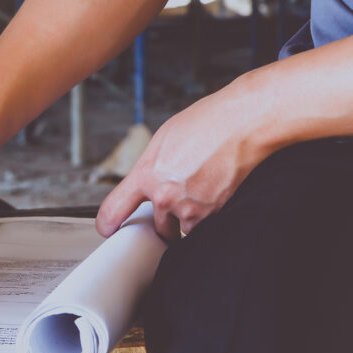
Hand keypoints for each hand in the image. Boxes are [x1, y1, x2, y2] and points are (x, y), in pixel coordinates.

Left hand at [96, 82, 270, 239]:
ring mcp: (191, 208)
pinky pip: (205, 227)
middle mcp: (165, 197)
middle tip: (176, 202)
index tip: (108, 229)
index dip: (107, 224)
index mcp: (146, 175)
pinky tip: (215, 193)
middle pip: (154, 228)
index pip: (112, 211)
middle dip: (162, 221)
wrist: (246, 123)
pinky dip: (208, 217)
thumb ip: (149, 168)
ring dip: (187, 220)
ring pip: (181, 230)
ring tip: (200, 192)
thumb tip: (143, 185)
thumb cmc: (207, 123)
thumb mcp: (163, 140)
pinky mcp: (215, 214)